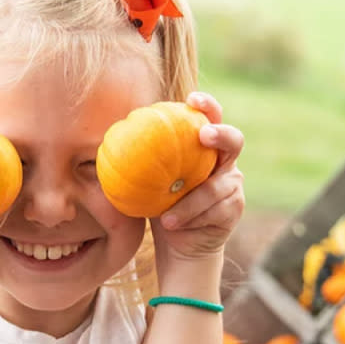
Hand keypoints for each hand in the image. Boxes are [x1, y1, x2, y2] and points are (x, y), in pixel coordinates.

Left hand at [150, 92, 244, 264]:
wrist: (178, 244)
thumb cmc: (159, 205)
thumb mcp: (146, 181)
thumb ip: (140, 161)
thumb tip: (110, 141)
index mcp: (205, 148)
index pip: (210, 118)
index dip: (206, 106)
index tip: (192, 100)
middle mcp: (224, 162)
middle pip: (234, 140)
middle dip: (221, 134)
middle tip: (203, 136)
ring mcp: (233, 185)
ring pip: (216, 187)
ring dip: (190, 203)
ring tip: (166, 218)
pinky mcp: (234, 209)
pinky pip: (215, 211)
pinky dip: (191, 218)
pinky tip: (172, 225)